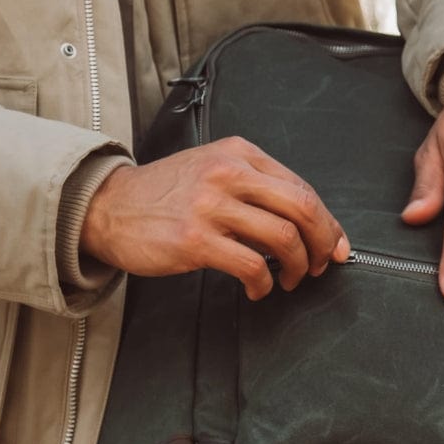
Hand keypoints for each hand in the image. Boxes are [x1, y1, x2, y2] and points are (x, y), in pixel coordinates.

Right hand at [80, 137, 349, 298]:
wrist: (108, 206)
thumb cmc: (164, 193)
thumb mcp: (212, 168)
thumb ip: (255, 185)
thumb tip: (305, 219)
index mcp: (238, 154)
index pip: (300, 187)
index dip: (327, 221)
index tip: (335, 243)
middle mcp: (228, 174)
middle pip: (301, 208)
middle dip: (322, 242)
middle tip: (321, 264)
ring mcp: (211, 206)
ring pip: (282, 238)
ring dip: (297, 266)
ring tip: (291, 278)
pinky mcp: (195, 240)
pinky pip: (251, 265)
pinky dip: (264, 283)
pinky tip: (259, 289)